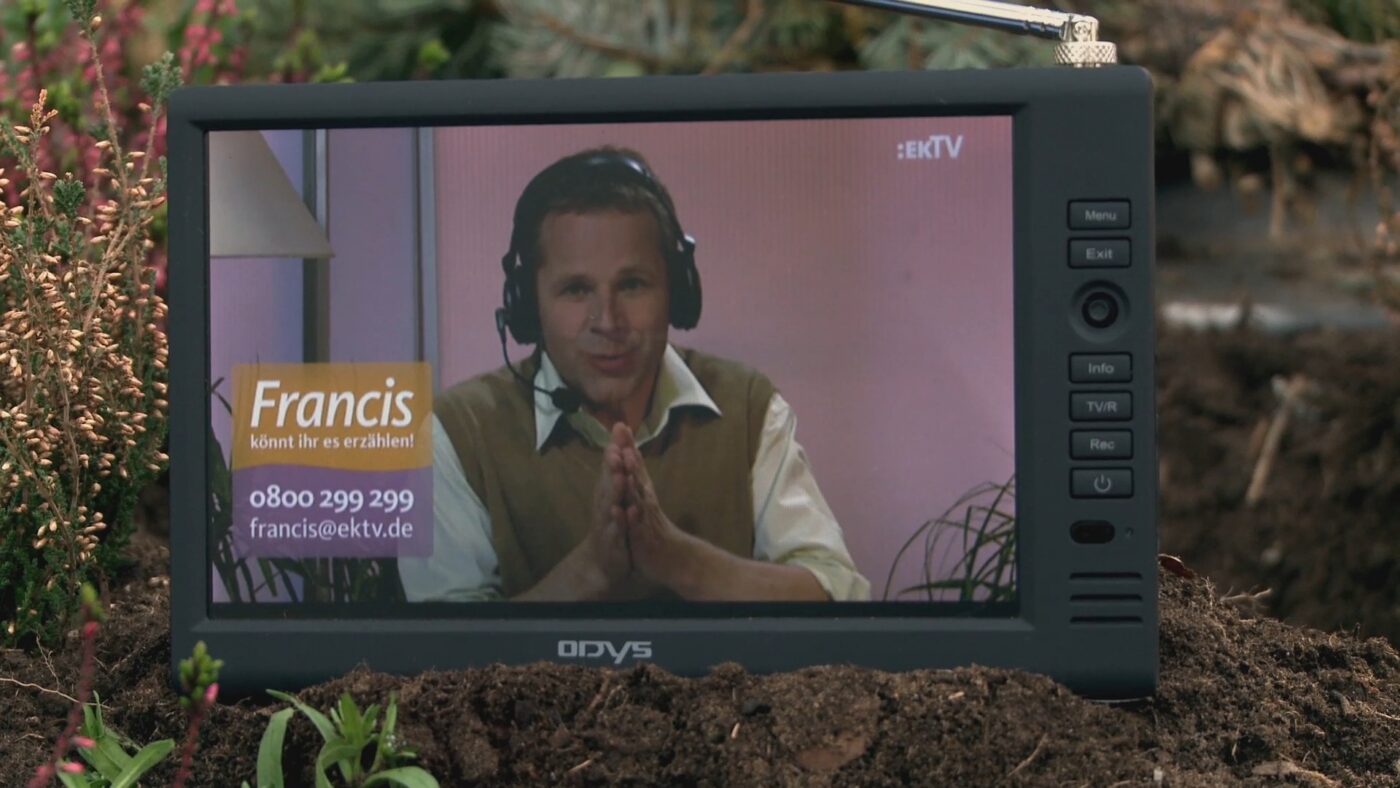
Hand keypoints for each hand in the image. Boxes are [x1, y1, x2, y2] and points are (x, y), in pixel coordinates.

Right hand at [582, 434, 632, 586]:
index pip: (611, 467)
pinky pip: (617, 530)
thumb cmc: (610, 525)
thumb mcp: (614, 498)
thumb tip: (618, 445)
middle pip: (608, 482)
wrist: (601, 563)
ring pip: (610, 504)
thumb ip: (615, 472)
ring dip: (614, 491)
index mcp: (607, 493)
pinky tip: (625, 511)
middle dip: (612, 466)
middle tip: (616, 449)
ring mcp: (607, 523)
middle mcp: (604, 505)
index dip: (615, 449)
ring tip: (620, 476)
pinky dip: (620, 520)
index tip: (620, 430)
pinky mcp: (613, 541)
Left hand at [617, 431, 693, 586]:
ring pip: (638, 496)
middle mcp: (645, 501)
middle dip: (629, 455)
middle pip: (637, 475)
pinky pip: (636, 526)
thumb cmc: (656, 531)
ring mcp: (645, 518)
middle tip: (623, 434)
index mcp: (643, 493)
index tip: (620, 425)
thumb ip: (639, 481)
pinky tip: (623, 509)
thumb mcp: (644, 503)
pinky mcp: (643, 537)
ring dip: (631, 479)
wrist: (672, 560)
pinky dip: (629, 518)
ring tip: (624, 461)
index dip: (628, 446)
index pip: (635, 466)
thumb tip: (633, 460)